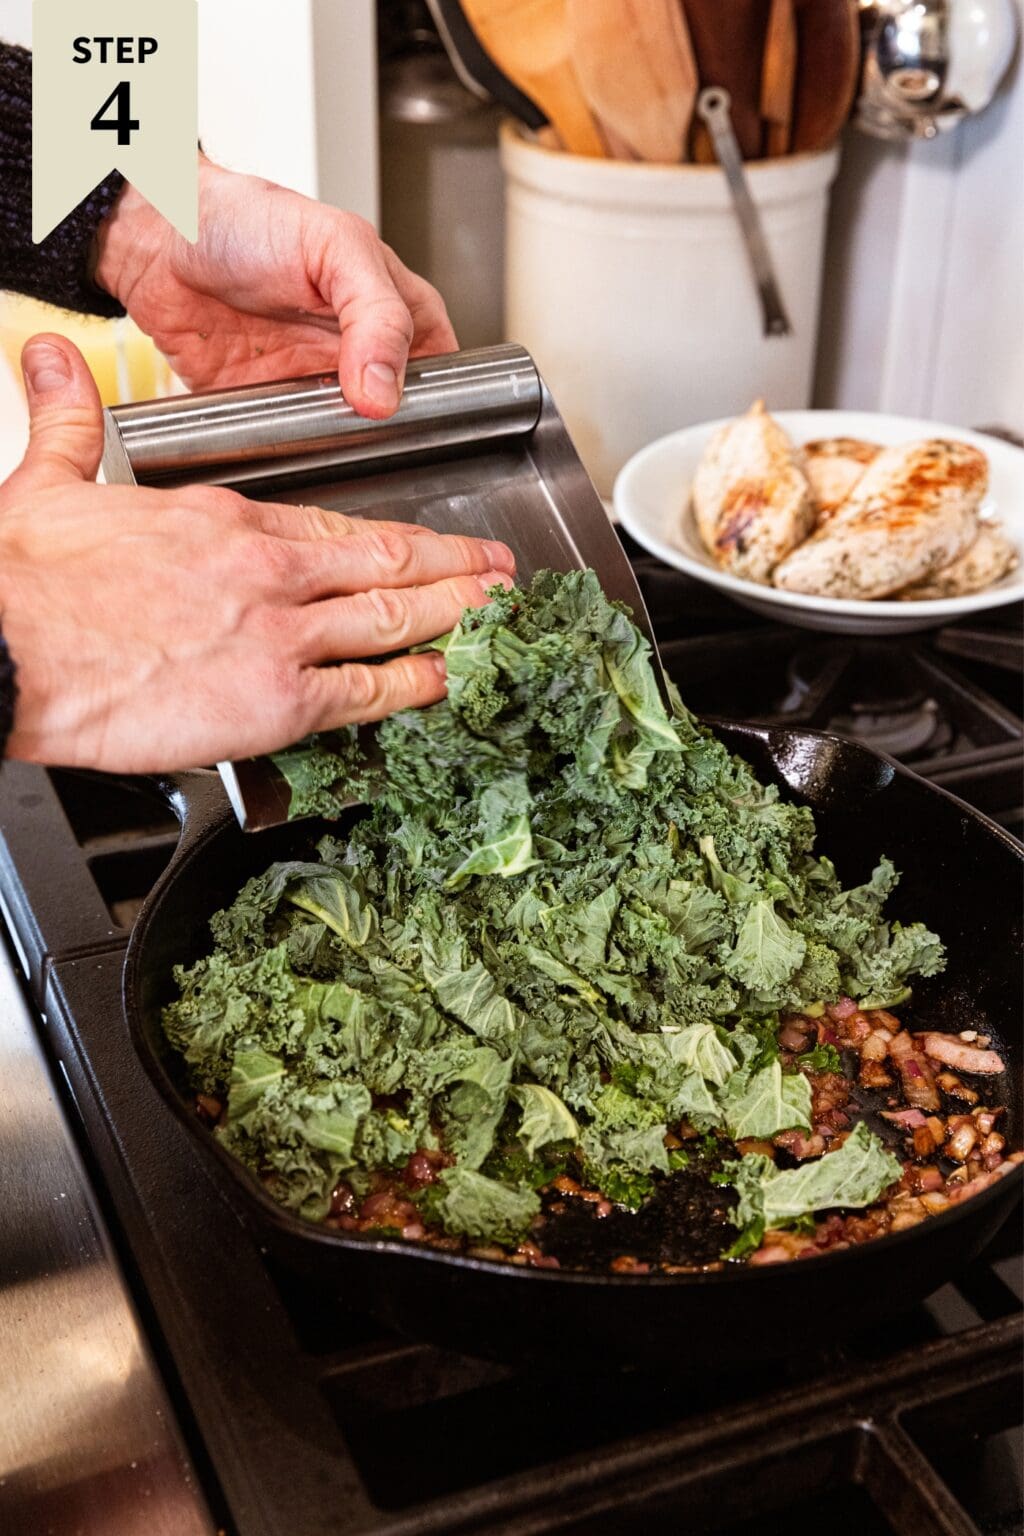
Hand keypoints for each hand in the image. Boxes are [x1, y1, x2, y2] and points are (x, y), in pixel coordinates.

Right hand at [0, 336, 512, 772]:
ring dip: (451, 618)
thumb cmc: (24, 581)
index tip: (432, 544)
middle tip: (500, 575)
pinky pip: (364, 692)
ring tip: (495, 618)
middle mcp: (266, 570)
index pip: (336, 525)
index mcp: (224, 520)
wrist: (7, 645)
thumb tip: (51, 362)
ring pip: (389, 621)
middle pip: (383, 564)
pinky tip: (445, 684)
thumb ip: (68, 418)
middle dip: (451, 569)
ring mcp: (278, 635)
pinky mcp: (273, 699)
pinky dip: (412, 686)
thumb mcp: (48, 479)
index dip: (395, 537)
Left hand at [93, 157, 456, 416]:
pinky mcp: (275, 414)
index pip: (446, 375)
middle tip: (368, 431)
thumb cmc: (247, 219)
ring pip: (355, 445)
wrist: (160, 241)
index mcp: (398, 314)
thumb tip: (387, 392)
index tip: (413, 416)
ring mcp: (320, 389)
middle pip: (403, 420)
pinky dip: (297, 457)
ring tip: (331, 441)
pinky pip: (299, 451)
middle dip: (393, 436)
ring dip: (346, 452)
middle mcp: (363, 357)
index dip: (440, 402)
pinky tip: (296, 451)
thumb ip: (376, 316)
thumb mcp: (336, 247)